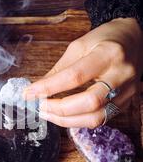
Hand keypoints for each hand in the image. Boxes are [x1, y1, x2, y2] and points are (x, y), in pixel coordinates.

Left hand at [24, 18, 142, 127]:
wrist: (133, 40)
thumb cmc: (105, 40)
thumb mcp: (79, 46)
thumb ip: (60, 69)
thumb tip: (38, 88)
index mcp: (108, 54)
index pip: (75, 76)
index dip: (49, 87)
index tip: (30, 93)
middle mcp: (121, 75)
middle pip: (89, 102)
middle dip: (59, 109)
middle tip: (39, 107)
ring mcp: (126, 91)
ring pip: (96, 117)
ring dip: (66, 121)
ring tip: (47, 114)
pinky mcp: (126, 103)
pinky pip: (101, 119)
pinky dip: (78, 121)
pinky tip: (64, 116)